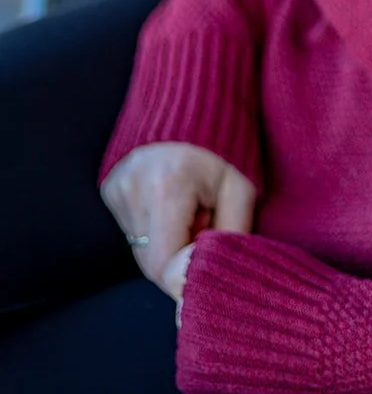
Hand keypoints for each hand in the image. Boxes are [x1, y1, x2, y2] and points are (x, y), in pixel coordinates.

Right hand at [100, 142, 254, 297]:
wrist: (192, 110)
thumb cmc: (223, 153)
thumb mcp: (240, 190)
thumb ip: (231, 235)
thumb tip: (214, 282)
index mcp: (167, 186)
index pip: (163, 265)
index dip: (185, 275)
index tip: (204, 268)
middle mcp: (132, 187)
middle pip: (150, 262)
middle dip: (179, 258)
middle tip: (202, 230)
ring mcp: (116, 187)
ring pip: (140, 250)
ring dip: (167, 243)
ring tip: (188, 212)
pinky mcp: (108, 189)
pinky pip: (132, 232)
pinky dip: (154, 230)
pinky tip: (170, 205)